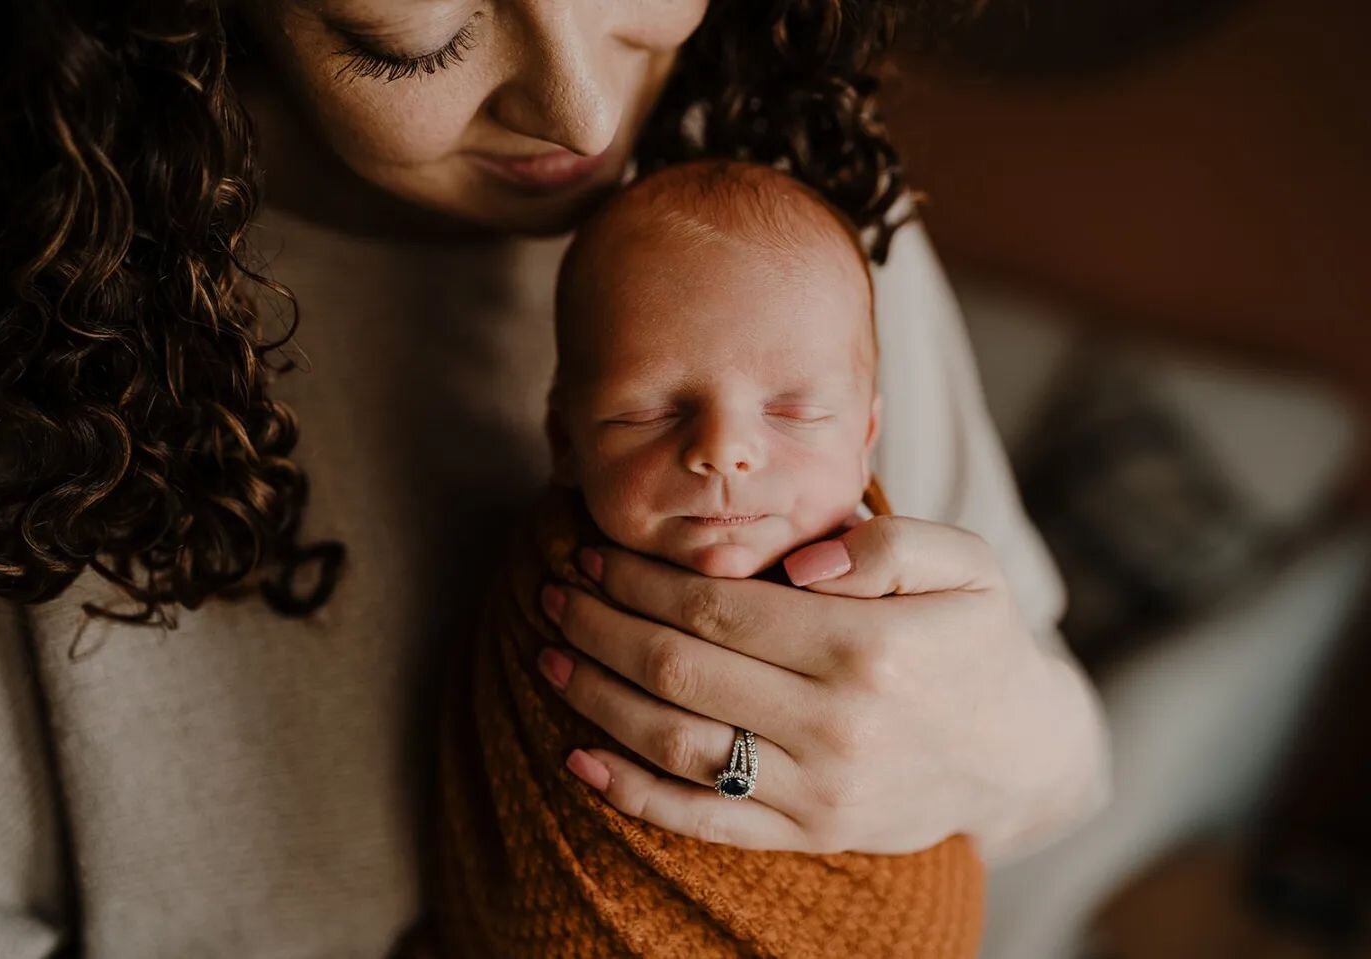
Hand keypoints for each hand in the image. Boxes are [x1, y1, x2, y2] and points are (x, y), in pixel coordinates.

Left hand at [537, 515, 1105, 858]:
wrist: (1021, 755)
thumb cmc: (981, 642)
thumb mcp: (968, 565)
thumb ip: (887, 544)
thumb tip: (793, 561)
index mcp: (867, 647)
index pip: (718, 608)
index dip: (642, 580)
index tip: (596, 554)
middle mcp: (837, 725)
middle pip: (680, 669)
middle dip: (601, 627)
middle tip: (556, 594)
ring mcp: (820, 790)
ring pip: (676, 743)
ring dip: (597, 698)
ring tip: (548, 657)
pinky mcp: (810, 834)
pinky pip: (703, 820)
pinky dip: (630, 794)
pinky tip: (578, 758)